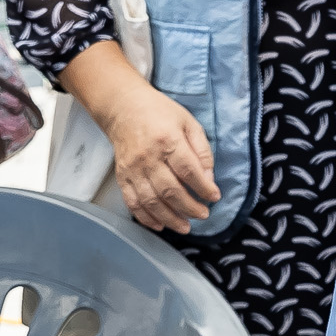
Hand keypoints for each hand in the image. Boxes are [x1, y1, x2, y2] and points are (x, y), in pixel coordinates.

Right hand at [102, 81, 219, 233]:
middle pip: (170, 190)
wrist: (124, 108)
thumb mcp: (190, 124)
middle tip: (203, 215)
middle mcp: (148, 158)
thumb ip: (202, 151)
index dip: (203, 188)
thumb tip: (209, 179)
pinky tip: (159, 225)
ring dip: (169, 218)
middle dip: (189, 207)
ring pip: (150, 201)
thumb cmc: (161, 114)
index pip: (188, 171)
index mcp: (168, 141)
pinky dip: (145, 217)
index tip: (214, 197)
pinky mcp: (122, 176)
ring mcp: (132, 169)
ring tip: (185, 227)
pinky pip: (132, 202)